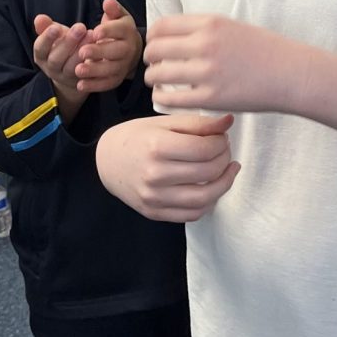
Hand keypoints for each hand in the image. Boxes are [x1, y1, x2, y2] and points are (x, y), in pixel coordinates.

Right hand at [33, 13, 88, 106]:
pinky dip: (93, 61)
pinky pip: (86, 74)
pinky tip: (99, 47)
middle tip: (80, 27)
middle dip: (68, 43)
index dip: (47, 38)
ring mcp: (66, 77)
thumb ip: (46, 27)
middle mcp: (52, 69)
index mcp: (42, 56)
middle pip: (56, 59)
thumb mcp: (55, 35)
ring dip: (81, 50)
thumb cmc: (63, 45)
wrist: (74, 68)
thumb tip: (39, 18)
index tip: (56, 27)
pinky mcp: (82, 81)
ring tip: (91, 34)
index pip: (40, 48)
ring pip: (72, 67)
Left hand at [75, 0, 141, 93]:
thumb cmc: (119, 31)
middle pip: (116, 52)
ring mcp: (124, 65)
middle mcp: (128, 49)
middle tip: (82, 52)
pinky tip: (80, 84)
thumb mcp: (118, 16)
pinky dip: (94, 85)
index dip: (108, 31)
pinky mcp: (118, 79)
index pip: (120, 30)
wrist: (131, 50)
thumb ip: (112, 9)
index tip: (94, 32)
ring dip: (95, 71)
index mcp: (128, 31)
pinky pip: (108, 84)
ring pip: (111, 70)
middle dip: (99, 52)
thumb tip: (108, 1)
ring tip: (78, 70)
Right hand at [96, 113, 239, 221]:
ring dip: (224, 184)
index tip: (222, 137)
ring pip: (204, 199)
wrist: (108, 161)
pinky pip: (191, 214)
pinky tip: (211, 187)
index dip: (221, 142)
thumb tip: (228, 122)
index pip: (204, 149)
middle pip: (207, 172)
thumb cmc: (138, 137)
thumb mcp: (165, 122)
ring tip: (228, 170)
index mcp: (157, 146)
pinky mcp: (154, 213)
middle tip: (225, 150)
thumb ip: (198, 123)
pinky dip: (208, 202)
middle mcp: (155, 175)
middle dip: (225, 159)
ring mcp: (154, 198)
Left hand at [144, 14, 302, 113]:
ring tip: (159, 83)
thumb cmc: (262, 50)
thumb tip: (171, 38)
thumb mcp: (230, 27)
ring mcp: (206, 72)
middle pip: (155, 50)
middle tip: (155, 66)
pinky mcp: (210, 98)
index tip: (155, 45)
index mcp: (209, 23)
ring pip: (158, 75)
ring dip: (153, 79)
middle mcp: (205, 44)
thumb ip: (201, 30)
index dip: (152, 37)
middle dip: (150, 60)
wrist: (289, 73)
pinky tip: (167, 98)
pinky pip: (170, 99)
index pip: (161, 26)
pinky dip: (162, 98)